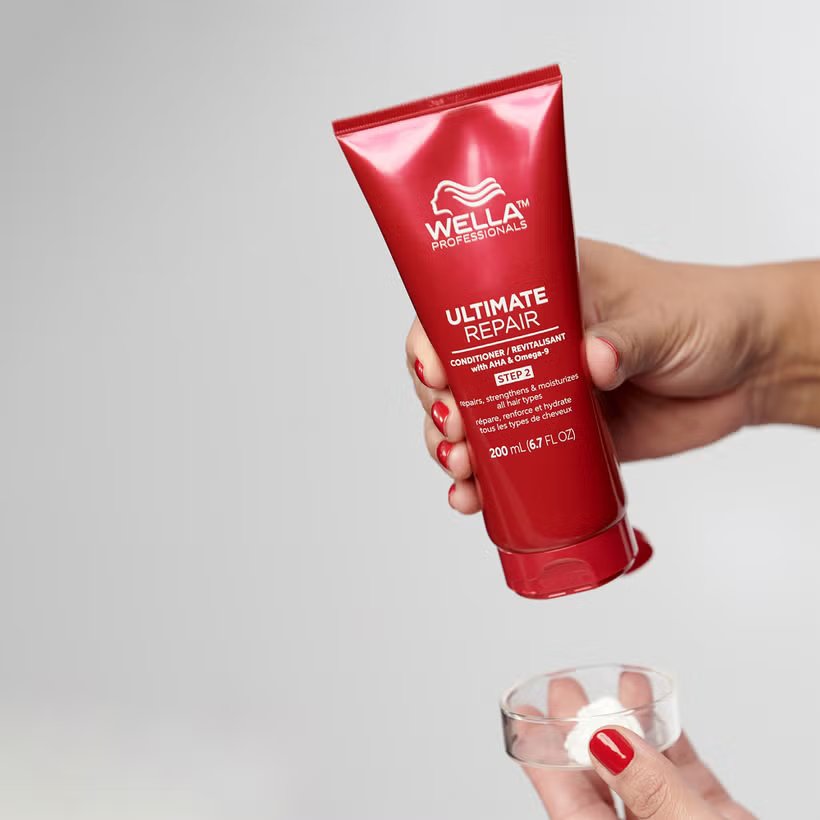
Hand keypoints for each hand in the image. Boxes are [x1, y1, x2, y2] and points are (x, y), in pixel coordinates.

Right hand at [407, 239, 819, 512]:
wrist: (750, 370)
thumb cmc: (707, 317)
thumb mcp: (664, 319)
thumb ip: (627, 338)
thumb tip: (590, 360)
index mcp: (545, 290)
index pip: (468, 305)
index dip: (436, 337)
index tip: (435, 369)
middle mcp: (532, 341)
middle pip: (459, 370)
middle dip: (441, 402)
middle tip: (454, 426)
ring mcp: (542, 392)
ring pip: (476, 421)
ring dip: (454, 448)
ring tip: (461, 470)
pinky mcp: (560, 437)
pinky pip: (512, 460)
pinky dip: (486, 482)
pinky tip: (473, 497)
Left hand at [519, 673, 754, 818]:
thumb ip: (655, 796)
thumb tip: (606, 743)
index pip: (566, 806)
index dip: (543, 756)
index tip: (525, 715)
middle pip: (597, 786)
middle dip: (579, 732)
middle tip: (564, 690)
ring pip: (641, 775)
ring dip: (627, 726)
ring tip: (613, 686)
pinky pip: (682, 775)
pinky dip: (669, 739)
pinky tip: (656, 707)